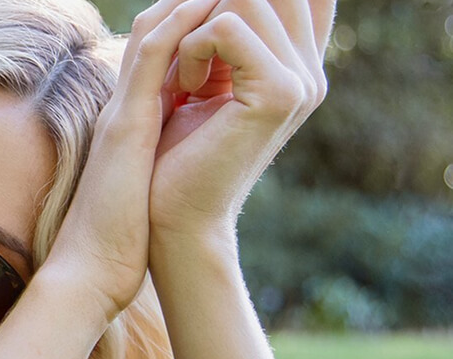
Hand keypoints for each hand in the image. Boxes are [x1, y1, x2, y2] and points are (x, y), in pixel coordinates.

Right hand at [42, 0, 235, 316]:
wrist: (91, 271)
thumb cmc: (122, 238)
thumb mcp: (150, 184)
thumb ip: (166, 154)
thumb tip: (194, 142)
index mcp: (132, 117)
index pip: (161, 50)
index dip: (194, 21)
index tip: (229, 13)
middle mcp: (124, 104)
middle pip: (157, 26)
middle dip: (194, 3)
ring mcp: (120, 111)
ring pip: (153, 30)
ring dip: (189, 3)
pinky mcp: (124, 127)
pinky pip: (151, 59)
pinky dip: (179, 27)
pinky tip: (207, 8)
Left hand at [147, 0, 333, 239]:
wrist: (172, 214)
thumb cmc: (174, 151)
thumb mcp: (202, 76)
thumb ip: (224, 31)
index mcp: (296, 62)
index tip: (209, 31)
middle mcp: (308, 69)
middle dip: (212, 6)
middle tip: (187, 57)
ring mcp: (300, 81)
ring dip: (195, 30)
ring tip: (185, 79)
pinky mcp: (278, 94)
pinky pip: (227, 29)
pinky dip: (192, 49)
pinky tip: (186, 89)